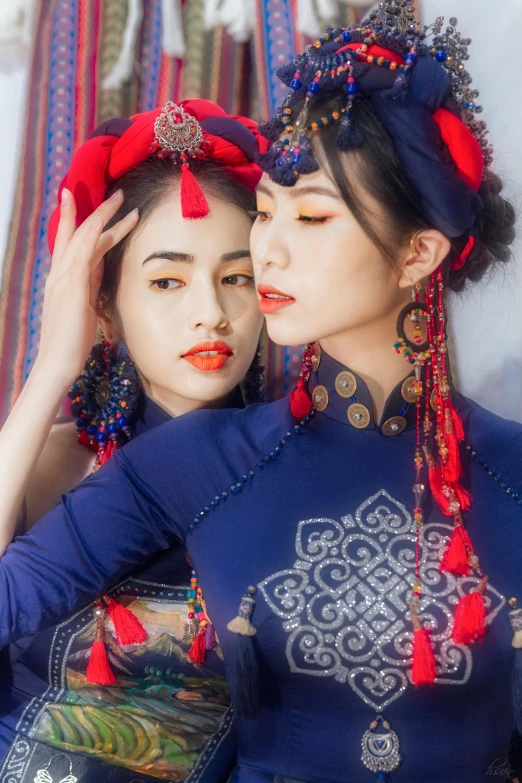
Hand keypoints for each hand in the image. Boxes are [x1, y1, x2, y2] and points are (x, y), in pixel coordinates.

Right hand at [34, 189, 138, 390]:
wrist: (57, 362)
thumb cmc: (71, 341)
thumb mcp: (84, 308)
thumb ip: (89, 288)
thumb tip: (99, 273)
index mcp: (63, 279)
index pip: (70, 242)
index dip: (77, 219)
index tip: (85, 199)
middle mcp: (60, 274)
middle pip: (78, 232)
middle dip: (97, 211)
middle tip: (116, 193)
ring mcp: (63, 278)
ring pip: (83, 237)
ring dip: (103, 216)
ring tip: (122, 199)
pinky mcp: (71, 287)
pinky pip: (81, 254)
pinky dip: (91, 235)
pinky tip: (102, 221)